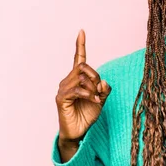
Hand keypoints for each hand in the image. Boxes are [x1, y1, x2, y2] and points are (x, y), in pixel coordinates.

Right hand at [55, 29, 111, 144]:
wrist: (78, 133)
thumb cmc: (87, 115)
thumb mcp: (100, 100)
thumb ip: (104, 89)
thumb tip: (104, 81)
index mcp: (77, 79)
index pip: (78, 59)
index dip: (80, 45)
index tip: (81, 32)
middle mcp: (68, 81)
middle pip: (83, 66)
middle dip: (95, 75)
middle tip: (99, 90)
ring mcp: (63, 89)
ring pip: (81, 76)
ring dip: (93, 86)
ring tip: (96, 98)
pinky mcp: (61, 98)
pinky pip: (77, 89)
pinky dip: (88, 94)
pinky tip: (94, 100)